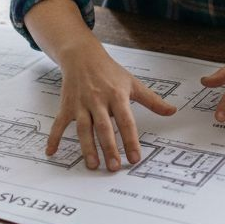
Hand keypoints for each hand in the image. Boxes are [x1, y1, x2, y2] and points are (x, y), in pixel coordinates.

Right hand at [47, 44, 176, 170]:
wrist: (82, 56)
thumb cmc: (109, 71)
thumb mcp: (132, 83)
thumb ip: (152, 100)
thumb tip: (172, 111)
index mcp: (117, 96)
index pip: (126, 121)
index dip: (131, 141)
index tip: (135, 158)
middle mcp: (98, 100)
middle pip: (104, 128)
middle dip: (109, 149)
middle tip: (114, 167)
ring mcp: (81, 104)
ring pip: (84, 129)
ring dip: (87, 148)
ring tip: (92, 165)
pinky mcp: (67, 106)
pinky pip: (59, 124)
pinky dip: (54, 138)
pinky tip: (52, 152)